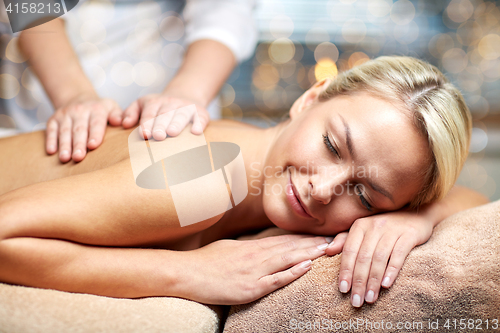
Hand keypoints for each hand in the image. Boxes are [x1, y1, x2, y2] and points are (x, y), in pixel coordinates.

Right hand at [46, 93, 121, 162]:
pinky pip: (50, 130)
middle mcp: (79, 111)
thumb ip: (117, 115)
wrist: (77, 97)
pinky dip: (50, 140)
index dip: (95, 134)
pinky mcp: (53, 119)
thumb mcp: (111, 107)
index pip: (96, 123)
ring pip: (64, 131)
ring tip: (65, 158)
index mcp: (96, 110)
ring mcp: (65, 115)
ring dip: (64, 145)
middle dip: (78, 144)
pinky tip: (51, 152)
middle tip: (78, 157)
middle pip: (79, 129)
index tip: (93, 146)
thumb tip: (121, 122)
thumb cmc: (99, 109)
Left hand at [122, 94, 209, 139]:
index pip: (149, 113)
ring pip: (181, 115)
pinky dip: (199, 124)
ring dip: (177, 124)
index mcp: (155, 103)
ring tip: (173, 133)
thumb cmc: (159, 107)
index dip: (147, 123)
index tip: (144, 134)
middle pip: (165, 114)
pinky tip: (196, 132)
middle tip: (158, 136)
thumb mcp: (142, 104)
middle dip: (161, 125)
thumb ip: (131, 112)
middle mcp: (171, 103)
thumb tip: (124, 124)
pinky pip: (200, 117)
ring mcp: (186, 107)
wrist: (185, 95)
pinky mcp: (200, 112)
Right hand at [177, 234, 331, 304]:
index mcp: (252, 247)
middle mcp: (257, 256)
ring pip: (287, 259)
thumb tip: (261, 246)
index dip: (305, 238)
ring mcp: (254, 271)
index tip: (322, 234)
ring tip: (328, 249)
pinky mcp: (249, 288)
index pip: (285, 240)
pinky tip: (306, 267)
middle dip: (314, 244)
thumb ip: (248, 248)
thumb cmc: (206, 260)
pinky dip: (292, 273)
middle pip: (291, 247)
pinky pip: (275, 280)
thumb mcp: (230, 248)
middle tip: (336, 239)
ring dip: (309, 254)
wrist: (187, 272)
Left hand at [325, 210, 433, 306]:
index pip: (349, 251)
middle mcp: (374, 226)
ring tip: (370, 299)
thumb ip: (345, 240)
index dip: (345, 271)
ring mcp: (392, 230)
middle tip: (356, 301)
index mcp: (360, 225)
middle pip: (363, 258)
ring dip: (373, 281)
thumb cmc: (385, 226)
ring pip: (379, 258)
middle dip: (358, 281)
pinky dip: (392, 270)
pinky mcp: (409, 235)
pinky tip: (386, 285)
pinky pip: (399, 255)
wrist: (415, 214)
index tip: (343, 290)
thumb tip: (327, 250)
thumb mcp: (364, 230)